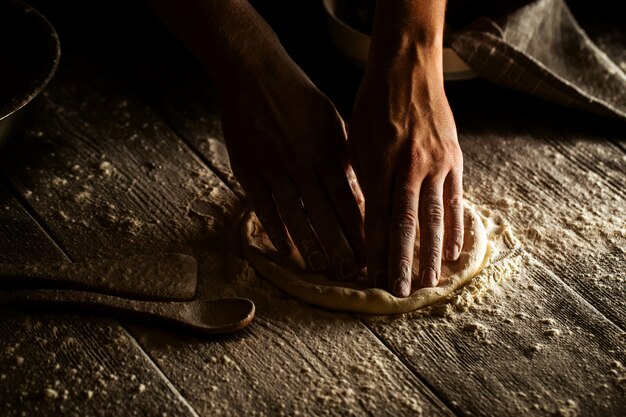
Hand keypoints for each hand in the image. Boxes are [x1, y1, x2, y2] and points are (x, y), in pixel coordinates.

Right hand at [217, 49, 364, 278]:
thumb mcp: (331, 122)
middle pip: (325, 214)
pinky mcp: (249, 170)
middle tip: (353, 273)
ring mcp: (274, 168)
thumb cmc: (298, 97)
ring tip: (323, 269)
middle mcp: (303, 163)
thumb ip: (343, 158)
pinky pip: (264, 208)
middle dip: (341, 247)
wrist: (254, 74)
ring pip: (296, 216)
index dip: (361, 229)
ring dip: (311, 246)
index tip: (372, 252)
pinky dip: (276, 230)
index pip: (348, 200)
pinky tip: (287, 250)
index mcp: (327, 150)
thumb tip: (357, 193)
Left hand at [348, 48, 463, 296]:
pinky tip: (450, 254)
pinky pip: (456, 201)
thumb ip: (363, 180)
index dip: (374, 251)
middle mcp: (410, 167)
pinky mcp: (454, 159)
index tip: (370, 279)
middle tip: (398, 294)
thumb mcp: (356, 140)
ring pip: (434, 218)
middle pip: (406, 224)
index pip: (377, 218)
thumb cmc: (373, 104)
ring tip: (427, 285)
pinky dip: (454, 229)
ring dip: (429, 255)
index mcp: (380, 162)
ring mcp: (437, 164)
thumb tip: (365, 219)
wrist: (408, 68)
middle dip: (401, 263)